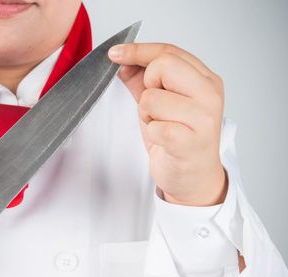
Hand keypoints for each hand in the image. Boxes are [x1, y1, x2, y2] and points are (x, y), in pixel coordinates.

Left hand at [109, 43, 227, 205]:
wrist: (193, 178)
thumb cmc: (178, 139)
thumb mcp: (159, 104)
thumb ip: (142, 80)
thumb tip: (123, 60)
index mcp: (205, 80)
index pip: (168, 52)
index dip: (138, 50)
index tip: (115, 53)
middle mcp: (209, 94)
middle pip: (163, 65)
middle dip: (147, 86)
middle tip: (155, 107)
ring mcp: (203, 118)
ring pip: (152, 98)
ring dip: (147, 115)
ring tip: (160, 126)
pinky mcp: (190, 142)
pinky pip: (154, 126)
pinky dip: (151, 133)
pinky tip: (163, 141)